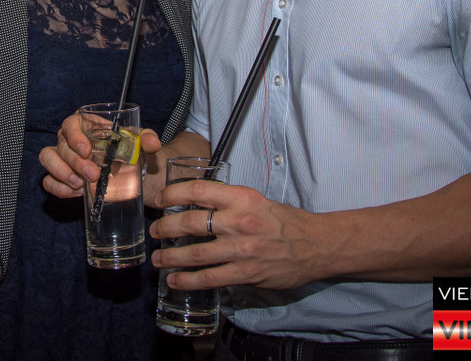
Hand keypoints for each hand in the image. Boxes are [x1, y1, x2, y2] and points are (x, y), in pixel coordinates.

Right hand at [39, 111, 160, 198]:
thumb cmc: (128, 150)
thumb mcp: (138, 142)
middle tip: (93, 174)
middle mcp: (69, 139)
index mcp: (85, 124)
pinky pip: (49, 181)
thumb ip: (146, 139)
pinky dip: (59, 188)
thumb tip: (152, 143)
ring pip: (48, 159)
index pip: (70, 124)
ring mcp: (62, 157)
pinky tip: (76, 193)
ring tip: (80, 185)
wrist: (129, 170)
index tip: (86, 150)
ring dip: (61, 172)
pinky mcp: (60, 177)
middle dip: (75, 162)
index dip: (74, 136)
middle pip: (61, 145)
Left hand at [149, 180, 327, 291]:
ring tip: (158, 258)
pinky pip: (209, 278)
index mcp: (241, 198)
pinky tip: (175, 280)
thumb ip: (227, 201)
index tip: (160, 200)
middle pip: (190, 222)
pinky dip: (188, 280)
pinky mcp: (245, 273)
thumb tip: (195, 202)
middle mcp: (238, 221)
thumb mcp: (255, 200)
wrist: (315, 244)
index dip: (172, 194)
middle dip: (165, 227)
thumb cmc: (284, 221)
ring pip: (195, 254)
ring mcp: (241, 249)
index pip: (197, 190)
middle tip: (155, 231)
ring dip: (170, 257)